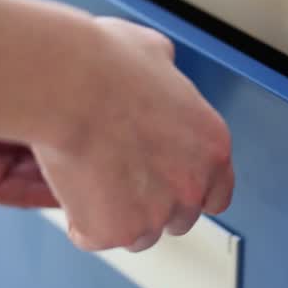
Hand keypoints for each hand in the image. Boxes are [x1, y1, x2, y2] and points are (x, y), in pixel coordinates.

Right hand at [34, 16, 233, 252]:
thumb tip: (157, 70)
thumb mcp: (156, 53)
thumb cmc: (106, 64)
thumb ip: (167, 79)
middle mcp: (192, 186)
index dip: (189, 188)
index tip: (168, 182)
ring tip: (90, 177)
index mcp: (212, 146)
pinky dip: (80, 219)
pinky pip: (93, 235)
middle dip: (152, 202)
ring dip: (118, 214)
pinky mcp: (114, 231)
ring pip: (139, 234)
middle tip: (119, 174)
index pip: (218, 193)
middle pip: (179, 218)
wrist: (70, 85)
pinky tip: (71, 185)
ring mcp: (155, 214)